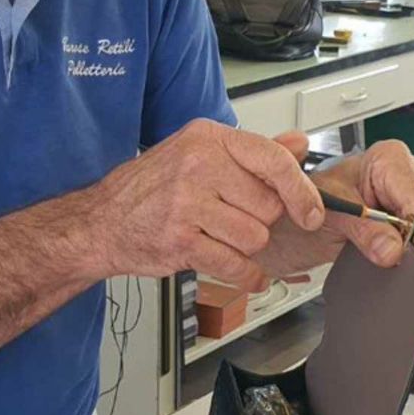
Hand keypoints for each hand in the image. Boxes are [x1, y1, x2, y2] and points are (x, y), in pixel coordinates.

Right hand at [89, 119, 324, 289]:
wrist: (101, 221)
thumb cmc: (150, 188)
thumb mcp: (199, 153)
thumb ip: (253, 151)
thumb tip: (298, 142)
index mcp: (207, 138)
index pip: (273, 160)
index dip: (301, 190)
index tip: (312, 211)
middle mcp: (198, 165)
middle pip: (268, 206)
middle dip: (259, 220)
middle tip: (232, 218)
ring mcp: (187, 204)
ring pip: (255, 237)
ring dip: (247, 247)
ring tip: (220, 237)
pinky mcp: (180, 241)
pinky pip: (236, 265)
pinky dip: (246, 276)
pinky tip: (240, 270)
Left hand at [253, 135, 413, 274]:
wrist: (301, 211)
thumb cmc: (312, 199)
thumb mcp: (332, 214)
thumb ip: (363, 231)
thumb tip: (392, 250)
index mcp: (390, 158)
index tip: (402, 256)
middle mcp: (408, 170)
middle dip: (412, 242)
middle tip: (386, 256)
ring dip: (410, 246)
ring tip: (379, 248)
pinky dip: (409, 249)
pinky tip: (390, 250)